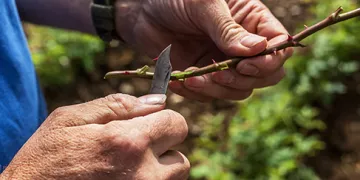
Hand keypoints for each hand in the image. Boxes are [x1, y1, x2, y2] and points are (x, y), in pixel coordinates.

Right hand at [1, 94, 188, 179]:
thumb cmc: (46, 158)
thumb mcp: (71, 119)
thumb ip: (117, 105)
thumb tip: (158, 100)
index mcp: (128, 142)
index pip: (176, 123)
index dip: (162, 120)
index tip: (148, 123)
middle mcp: (144, 174)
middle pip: (181, 156)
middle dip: (163, 147)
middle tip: (136, 147)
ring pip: (174, 178)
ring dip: (160, 168)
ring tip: (128, 166)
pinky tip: (125, 179)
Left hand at [115, 0, 292, 100]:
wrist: (142, 11)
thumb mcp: (203, 6)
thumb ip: (228, 29)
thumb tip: (259, 49)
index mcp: (252, 21)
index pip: (278, 47)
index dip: (269, 61)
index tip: (246, 65)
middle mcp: (242, 46)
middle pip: (265, 76)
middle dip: (243, 80)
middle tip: (218, 74)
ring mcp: (223, 63)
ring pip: (238, 90)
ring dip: (217, 89)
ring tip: (192, 79)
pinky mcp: (204, 77)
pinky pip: (210, 95)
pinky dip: (196, 93)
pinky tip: (178, 81)